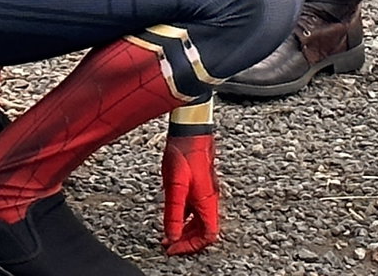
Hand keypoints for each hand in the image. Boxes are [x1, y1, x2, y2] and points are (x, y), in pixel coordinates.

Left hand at [161, 124, 220, 254]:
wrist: (189, 130)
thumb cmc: (184, 154)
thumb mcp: (175, 187)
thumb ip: (174, 213)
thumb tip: (172, 236)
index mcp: (207, 201)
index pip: (208, 234)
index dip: (191, 245)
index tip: (173, 247)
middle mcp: (209, 198)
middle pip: (204, 230)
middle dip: (186, 240)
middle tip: (169, 244)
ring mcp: (204, 191)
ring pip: (200, 220)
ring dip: (185, 230)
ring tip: (168, 234)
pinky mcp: (198, 185)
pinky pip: (194, 208)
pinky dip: (184, 218)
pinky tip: (173, 216)